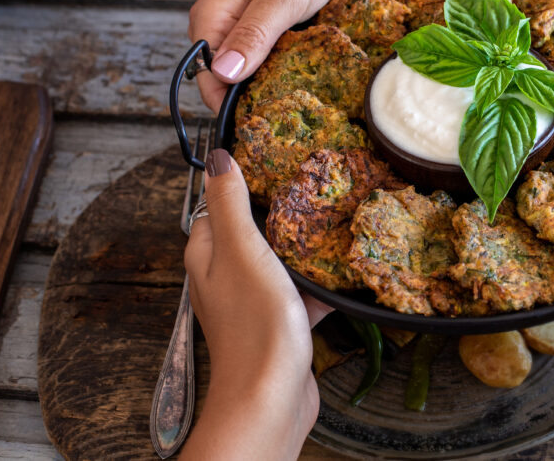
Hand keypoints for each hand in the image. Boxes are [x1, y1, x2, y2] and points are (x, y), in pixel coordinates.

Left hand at [181, 149, 330, 459]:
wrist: (271, 396)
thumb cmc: (254, 325)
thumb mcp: (243, 250)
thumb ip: (231, 204)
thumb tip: (218, 157)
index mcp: (208, 255)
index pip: (217, 205)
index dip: (239, 181)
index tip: (271, 160)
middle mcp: (226, 277)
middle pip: (252, 231)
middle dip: (280, 212)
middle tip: (311, 186)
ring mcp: (254, 302)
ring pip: (279, 262)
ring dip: (303, 247)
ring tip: (332, 221)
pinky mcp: (281, 324)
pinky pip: (301, 293)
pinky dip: (320, 284)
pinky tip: (345, 272)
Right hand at [188, 0, 340, 110]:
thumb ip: (255, 33)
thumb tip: (224, 73)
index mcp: (210, 21)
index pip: (209, 83)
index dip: (232, 107)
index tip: (264, 122)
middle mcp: (213, 29)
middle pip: (223, 84)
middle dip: (251, 101)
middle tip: (289, 111)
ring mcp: (230, 31)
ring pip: (239, 76)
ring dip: (263, 88)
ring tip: (295, 96)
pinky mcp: (248, 31)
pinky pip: (253, 63)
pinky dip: (272, 71)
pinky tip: (293, 76)